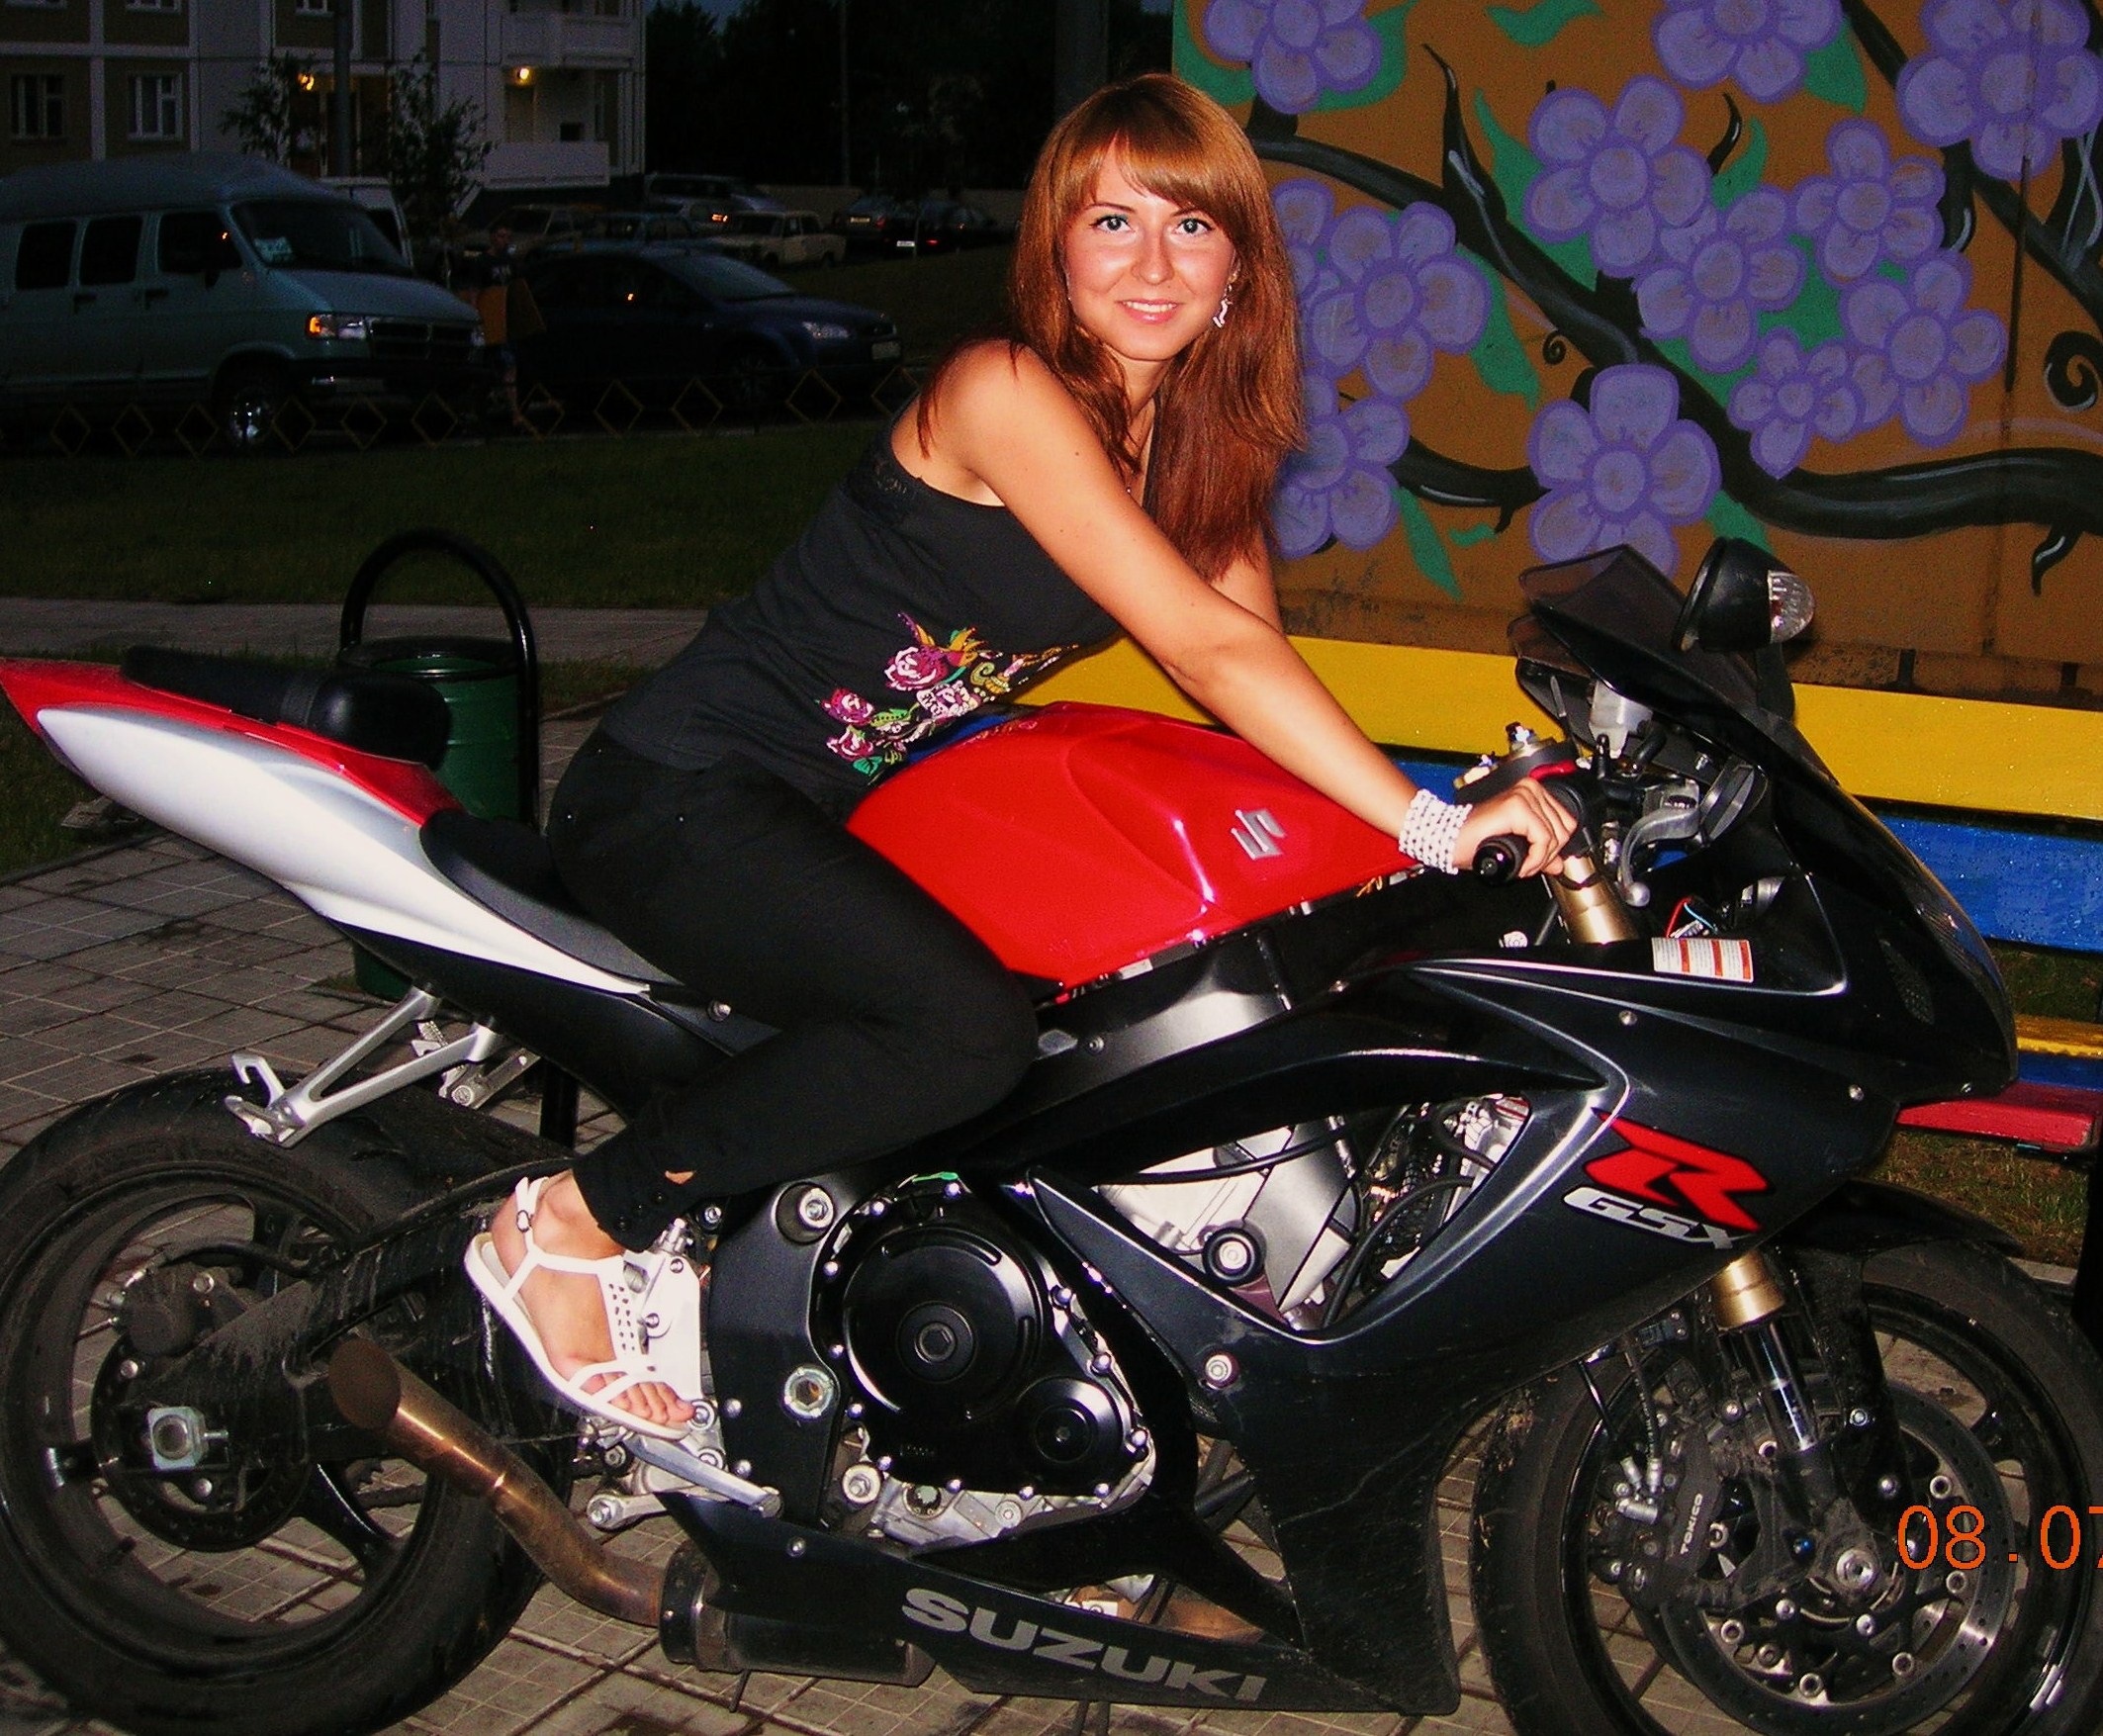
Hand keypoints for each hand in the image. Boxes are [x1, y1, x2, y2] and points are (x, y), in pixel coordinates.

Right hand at [1455, 781, 1575, 878]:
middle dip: (1549, 855)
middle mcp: (1529, 788)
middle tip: (1530, 865)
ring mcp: (1523, 795)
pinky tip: (1521, 866)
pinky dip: (1534, 859)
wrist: (1449, 838)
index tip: (1541, 861)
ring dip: (1540, 859)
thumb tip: (1558, 863)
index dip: (1556, 847)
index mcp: (1531, 792)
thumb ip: (1540, 851)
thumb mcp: (1516, 845)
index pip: (1566, 821)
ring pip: (1555, 836)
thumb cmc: (1474, 840)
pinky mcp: (1516, 807)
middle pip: (1564, 829)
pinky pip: (1542, 839)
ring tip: (1523, 866)